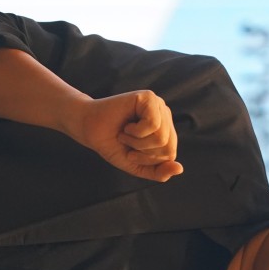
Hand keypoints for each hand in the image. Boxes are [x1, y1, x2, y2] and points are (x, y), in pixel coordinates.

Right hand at [66, 91, 182, 181]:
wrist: (89, 129)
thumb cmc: (112, 144)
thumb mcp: (137, 165)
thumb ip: (158, 172)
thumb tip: (179, 168)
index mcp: (165, 131)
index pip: (170, 154)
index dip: (148, 160)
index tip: (131, 153)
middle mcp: (165, 116)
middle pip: (168, 147)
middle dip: (143, 153)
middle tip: (128, 143)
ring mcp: (158, 106)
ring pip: (161, 137)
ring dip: (138, 142)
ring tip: (126, 134)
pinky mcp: (149, 98)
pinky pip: (153, 124)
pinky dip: (136, 131)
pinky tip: (127, 125)